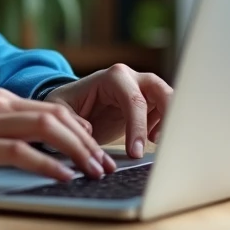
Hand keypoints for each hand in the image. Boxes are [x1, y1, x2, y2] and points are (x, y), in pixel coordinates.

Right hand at [0, 87, 118, 187]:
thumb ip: (8, 134)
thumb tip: (47, 153)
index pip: (53, 108)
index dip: (82, 130)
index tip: (99, 151)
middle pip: (57, 115)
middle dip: (88, 141)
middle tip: (105, 164)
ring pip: (46, 129)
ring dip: (77, 151)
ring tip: (93, 171)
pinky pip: (21, 152)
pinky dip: (48, 165)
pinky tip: (64, 176)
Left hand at [44, 63, 172, 158]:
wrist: (74, 105)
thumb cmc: (67, 105)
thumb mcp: (60, 110)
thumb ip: (72, 119)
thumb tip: (87, 130)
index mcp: (112, 77)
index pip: (133, 99)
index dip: (137, 126)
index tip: (135, 152)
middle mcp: (132, 78)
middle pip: (161, 91)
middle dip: (168, 116)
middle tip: (161, 145)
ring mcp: (143, 89)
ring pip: (170, 100)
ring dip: (170, 122)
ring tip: (155, 142)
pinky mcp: (150, 103)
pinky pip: (168, 112)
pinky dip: (167, 126)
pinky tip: (153, 140)